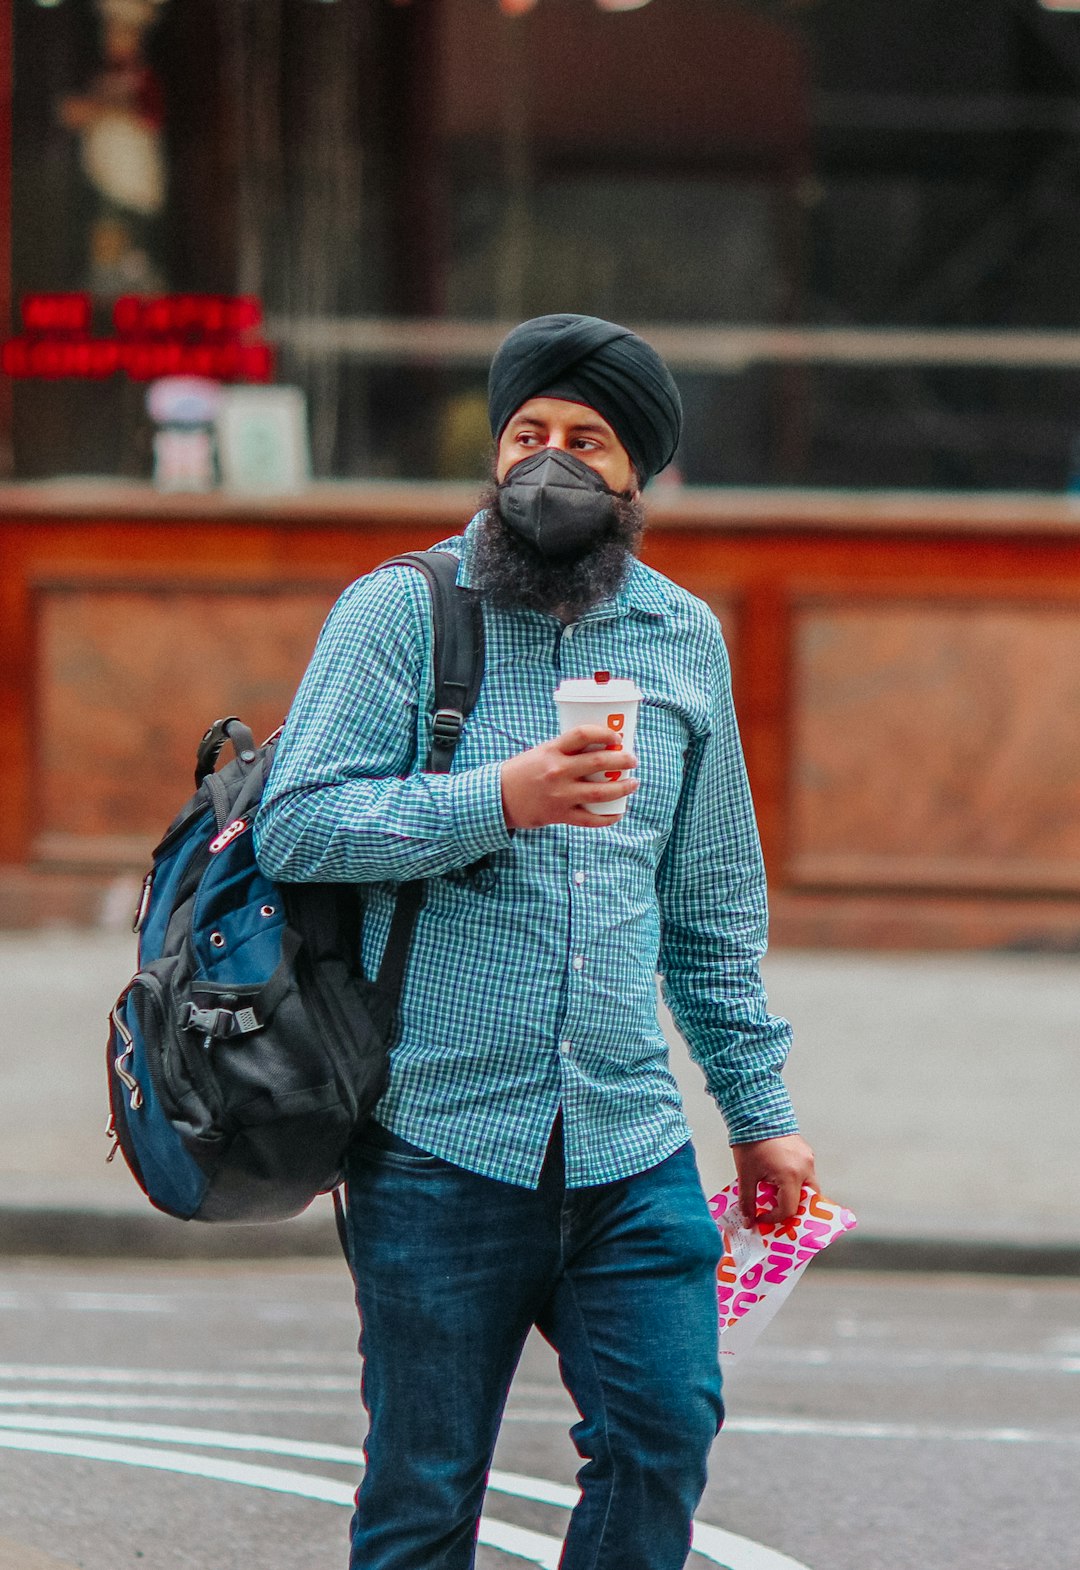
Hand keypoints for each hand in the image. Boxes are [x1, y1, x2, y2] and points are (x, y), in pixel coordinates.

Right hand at [500, 724, 637, 829]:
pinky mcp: (560, 815)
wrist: (499, 798)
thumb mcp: (541, 752)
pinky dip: (608, 818)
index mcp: (553, 750)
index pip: (584, 734)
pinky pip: (590, 819)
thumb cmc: (523, 772)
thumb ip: (566, 751)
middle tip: (632, 760)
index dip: (605, 732)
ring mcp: (560, 794)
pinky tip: (618, 813)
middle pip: (600, 762)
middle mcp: (558, 771)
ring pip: (601, 792)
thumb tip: (599, 747)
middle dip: (623, 760)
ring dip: (623, 787)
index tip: (617, 736)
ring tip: (633, 783)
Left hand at [731, 1134, 817, 1226]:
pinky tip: (780, 1180)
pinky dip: (796, 1181)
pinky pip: (806, 1173)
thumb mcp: (746, 1174)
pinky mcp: (806, 1152)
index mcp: (790, 1175)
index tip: (762, 1217)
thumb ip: (748, 1200)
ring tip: (777, 1196)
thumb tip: (748, 1218)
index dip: (775, 1218)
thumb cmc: (751, 1141)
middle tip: (777, 1213)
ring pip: (809, 1187)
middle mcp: (804, 1168)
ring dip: (796, 1195)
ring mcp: (807, 1159)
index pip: (789, 1209)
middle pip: (807, 1200)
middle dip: (792, 1209)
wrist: (756, 1114)